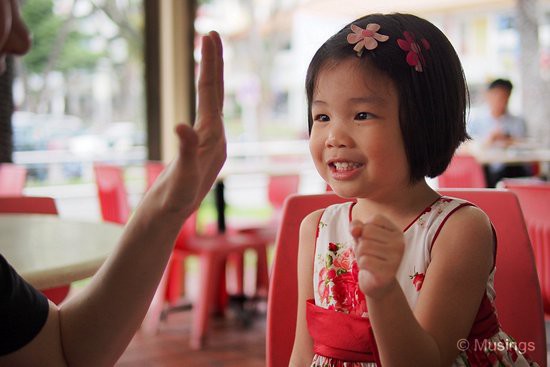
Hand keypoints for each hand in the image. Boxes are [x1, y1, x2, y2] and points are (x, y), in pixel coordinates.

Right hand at [151, 31, 225, 214]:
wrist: (172, 214)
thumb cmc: (176, 201)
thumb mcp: (182, 177)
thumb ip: (185, 151)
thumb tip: (181, 124)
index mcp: (213, 139)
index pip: (210, 94)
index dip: (210, 64)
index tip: (209, 36)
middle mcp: (215, 136)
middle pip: (215, 92)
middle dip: (214, 62)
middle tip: (213, 33)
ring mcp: (209, 140)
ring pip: (211, 100)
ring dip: (211, 75)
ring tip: (210, 52)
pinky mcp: (200, 145)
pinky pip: (204, 111)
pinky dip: (204, 93)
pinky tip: (204, 88)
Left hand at [350, 215, 403, 298]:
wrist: (378, 285)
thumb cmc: (370, 256)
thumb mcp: (362, 237)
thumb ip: (356, 226)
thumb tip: (356, 229)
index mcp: (397, 232)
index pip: (374, 219)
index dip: (365, 230)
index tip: (372, 242)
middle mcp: (400, 243)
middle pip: (367, 232)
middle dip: (361, 243)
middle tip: (370, 254)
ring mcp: (396, 258)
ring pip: (363, 246)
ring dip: (360, 255)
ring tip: (370, 262)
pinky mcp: (389, 272)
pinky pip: (364, 260)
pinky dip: (362, 265)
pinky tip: (371, 270)